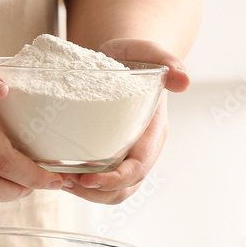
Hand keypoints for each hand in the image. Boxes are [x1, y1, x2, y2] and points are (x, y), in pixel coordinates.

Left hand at [61, 38, 189, 203]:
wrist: (120, 59)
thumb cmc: (132, 56)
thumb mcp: (146, 52)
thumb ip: (167, 61)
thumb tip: (185, 81)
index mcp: (152, 133)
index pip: (138, 168)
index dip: (114, 180)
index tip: (86, 179)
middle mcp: (141, 151)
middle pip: (125, 189)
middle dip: (95, 193)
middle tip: (65, 181)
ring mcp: (125, 157)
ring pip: (111, 193)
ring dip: (86, 194)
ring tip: (60, 180)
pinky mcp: (109, 158)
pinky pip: (99, 184)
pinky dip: (80, 186)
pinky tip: (59, 174)